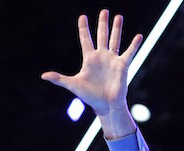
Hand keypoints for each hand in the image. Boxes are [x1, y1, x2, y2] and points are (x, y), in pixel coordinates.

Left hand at [41, 9, 142, 137]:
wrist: (106, 105)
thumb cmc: (90, 96)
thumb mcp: (73, 85)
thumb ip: (59, 79)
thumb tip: (43, 76)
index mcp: (89, 59)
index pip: (85, 39)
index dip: (83, 28)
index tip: (82, 16)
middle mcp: (101, 57)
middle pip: (101, 36)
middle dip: (102, 23)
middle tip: (104, 11)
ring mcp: (112, 60)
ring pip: (115, 40)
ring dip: (116, 28)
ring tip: (118, 16)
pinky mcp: (122, 65)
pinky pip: (129, 52)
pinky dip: (134, 44)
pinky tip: (139, 35)